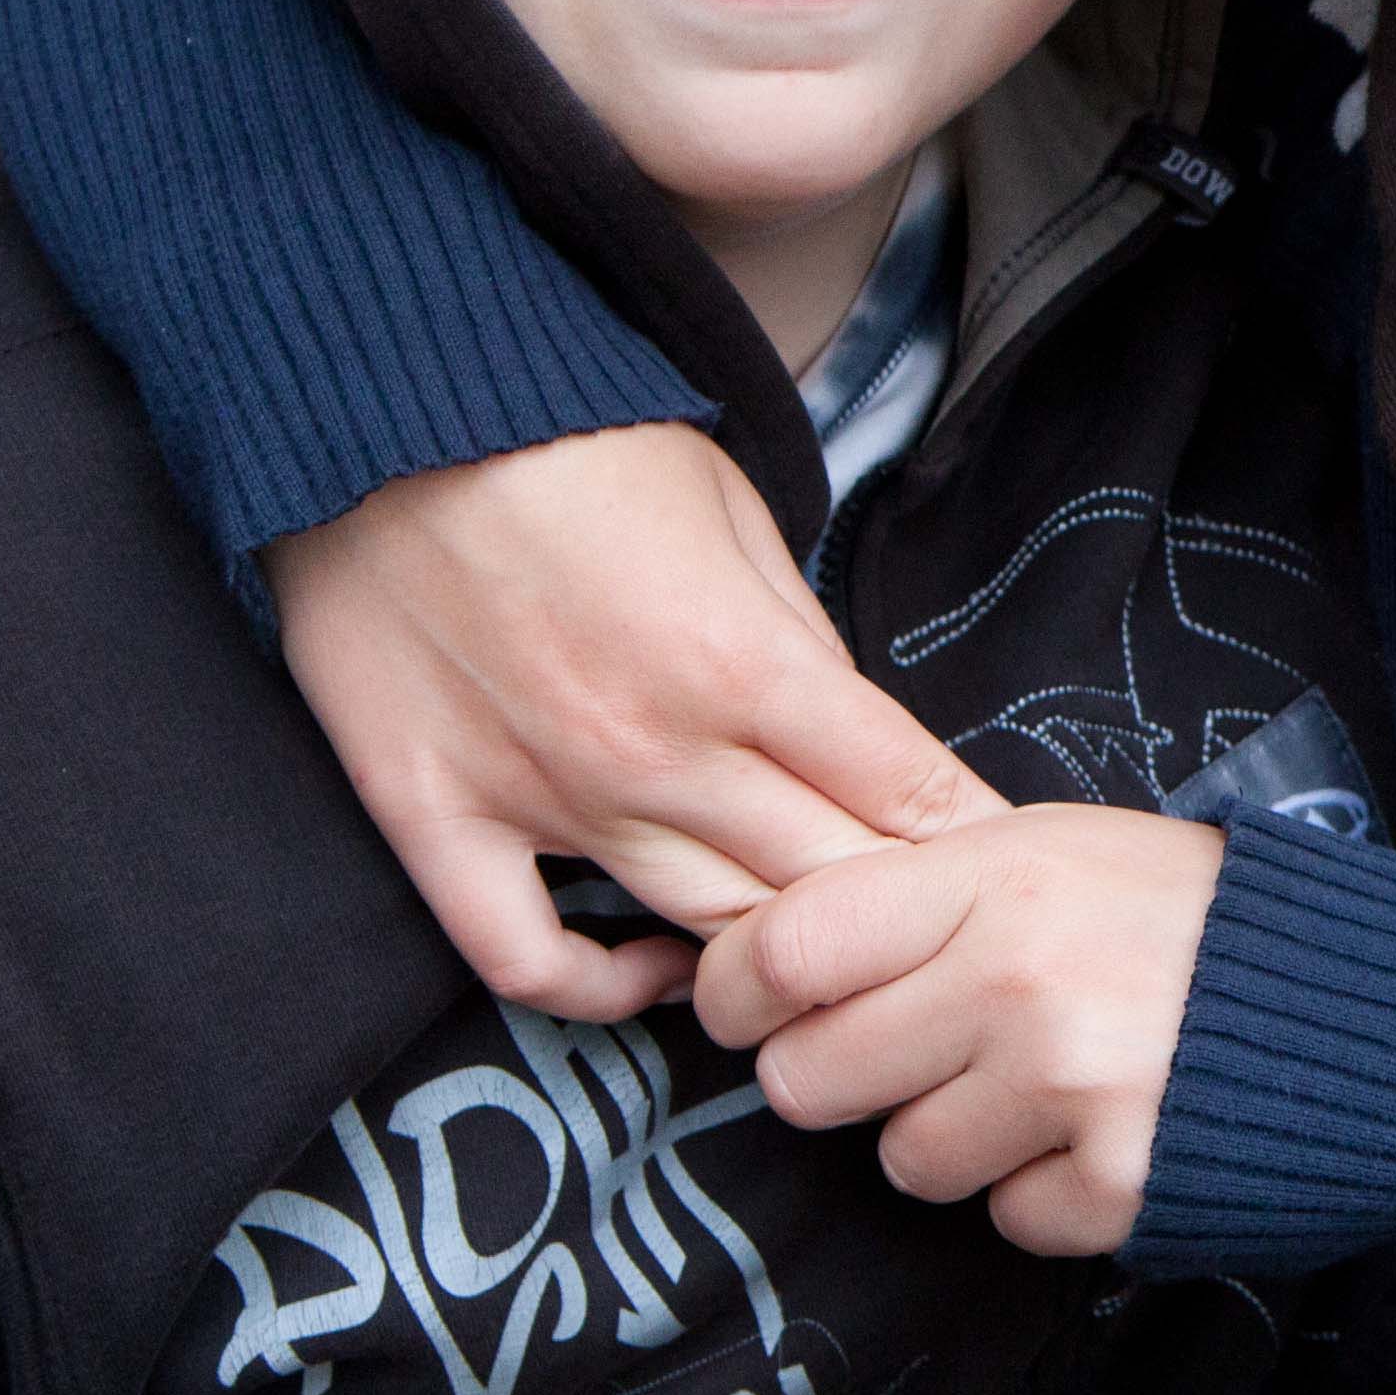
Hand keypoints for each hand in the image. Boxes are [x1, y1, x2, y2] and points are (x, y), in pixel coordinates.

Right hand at [264, 421, 1001, 1017]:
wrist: (384, 405)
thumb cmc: (574, 442)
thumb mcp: (737, 515)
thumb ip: (802, 644)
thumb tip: (857, 744)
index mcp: (746, 665)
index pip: (904, 796)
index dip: (969, 844)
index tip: (1011, 875)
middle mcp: (655, 751)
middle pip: (825, 885)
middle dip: (904, 917)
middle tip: (945, 936)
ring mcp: (542, 795)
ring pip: (706, 932)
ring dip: (784, 958)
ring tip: (833, 964)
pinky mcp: (433, 816)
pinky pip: (523, 956)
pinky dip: (599, 988)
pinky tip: (655, 970)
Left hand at [702, 808, 1226, 1257]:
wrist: (1383, 1010)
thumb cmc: (1204, 920)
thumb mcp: (1064, 848)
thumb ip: (931, 892)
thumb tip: (781, 957)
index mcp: (996, 879)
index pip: (783, 950)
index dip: (740, 994)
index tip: (755, 1011)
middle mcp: (1018, 980)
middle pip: (811, 1076)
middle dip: (848, 1078)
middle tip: (920, 1055)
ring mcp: (1069, 1089)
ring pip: (906, 1160)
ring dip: (958, 1140)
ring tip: (1045, 1087)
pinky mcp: (1117, 1183)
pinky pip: (1008, 1218)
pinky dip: (1049, 1192)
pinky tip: (1109, 1132)